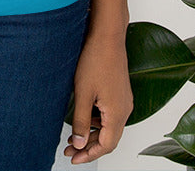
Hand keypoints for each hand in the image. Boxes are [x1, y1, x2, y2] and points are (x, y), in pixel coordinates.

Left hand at [64, 30, 132, 163]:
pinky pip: (110, 115)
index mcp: (118, 113)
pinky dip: (97, 121)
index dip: (89, 155)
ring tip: (73, 135)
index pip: (106, 146)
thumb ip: (81, 121)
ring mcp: (124, 100)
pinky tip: (84, 117)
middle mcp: (125, 109)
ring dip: (92, 133)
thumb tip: (78, 144)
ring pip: (109, 127)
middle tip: (69, 149)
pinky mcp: (120, 92)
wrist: (107, 36)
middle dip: (88, 146)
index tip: (73, 158)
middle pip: (109, 138)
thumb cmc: (96, 60)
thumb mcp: (83, 93)